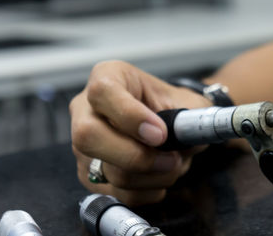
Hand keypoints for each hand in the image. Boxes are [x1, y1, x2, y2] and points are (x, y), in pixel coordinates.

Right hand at [70, 61, 211, 205]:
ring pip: (107, 171)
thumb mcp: (188, 103)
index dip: (130, 116)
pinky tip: (160, 176)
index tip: (160, 134)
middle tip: (171, 158)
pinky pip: (117, 194)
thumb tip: (180, 138)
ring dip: (151, 176)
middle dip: (137, 156)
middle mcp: (86, 109)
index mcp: (108, 77)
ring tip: (173, 164)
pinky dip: (147, 191)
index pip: (102, 92)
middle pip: (89, 137)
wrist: (174, 126)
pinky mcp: (91, 175)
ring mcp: (84, 146)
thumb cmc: (175, 107)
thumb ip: (188, 119)